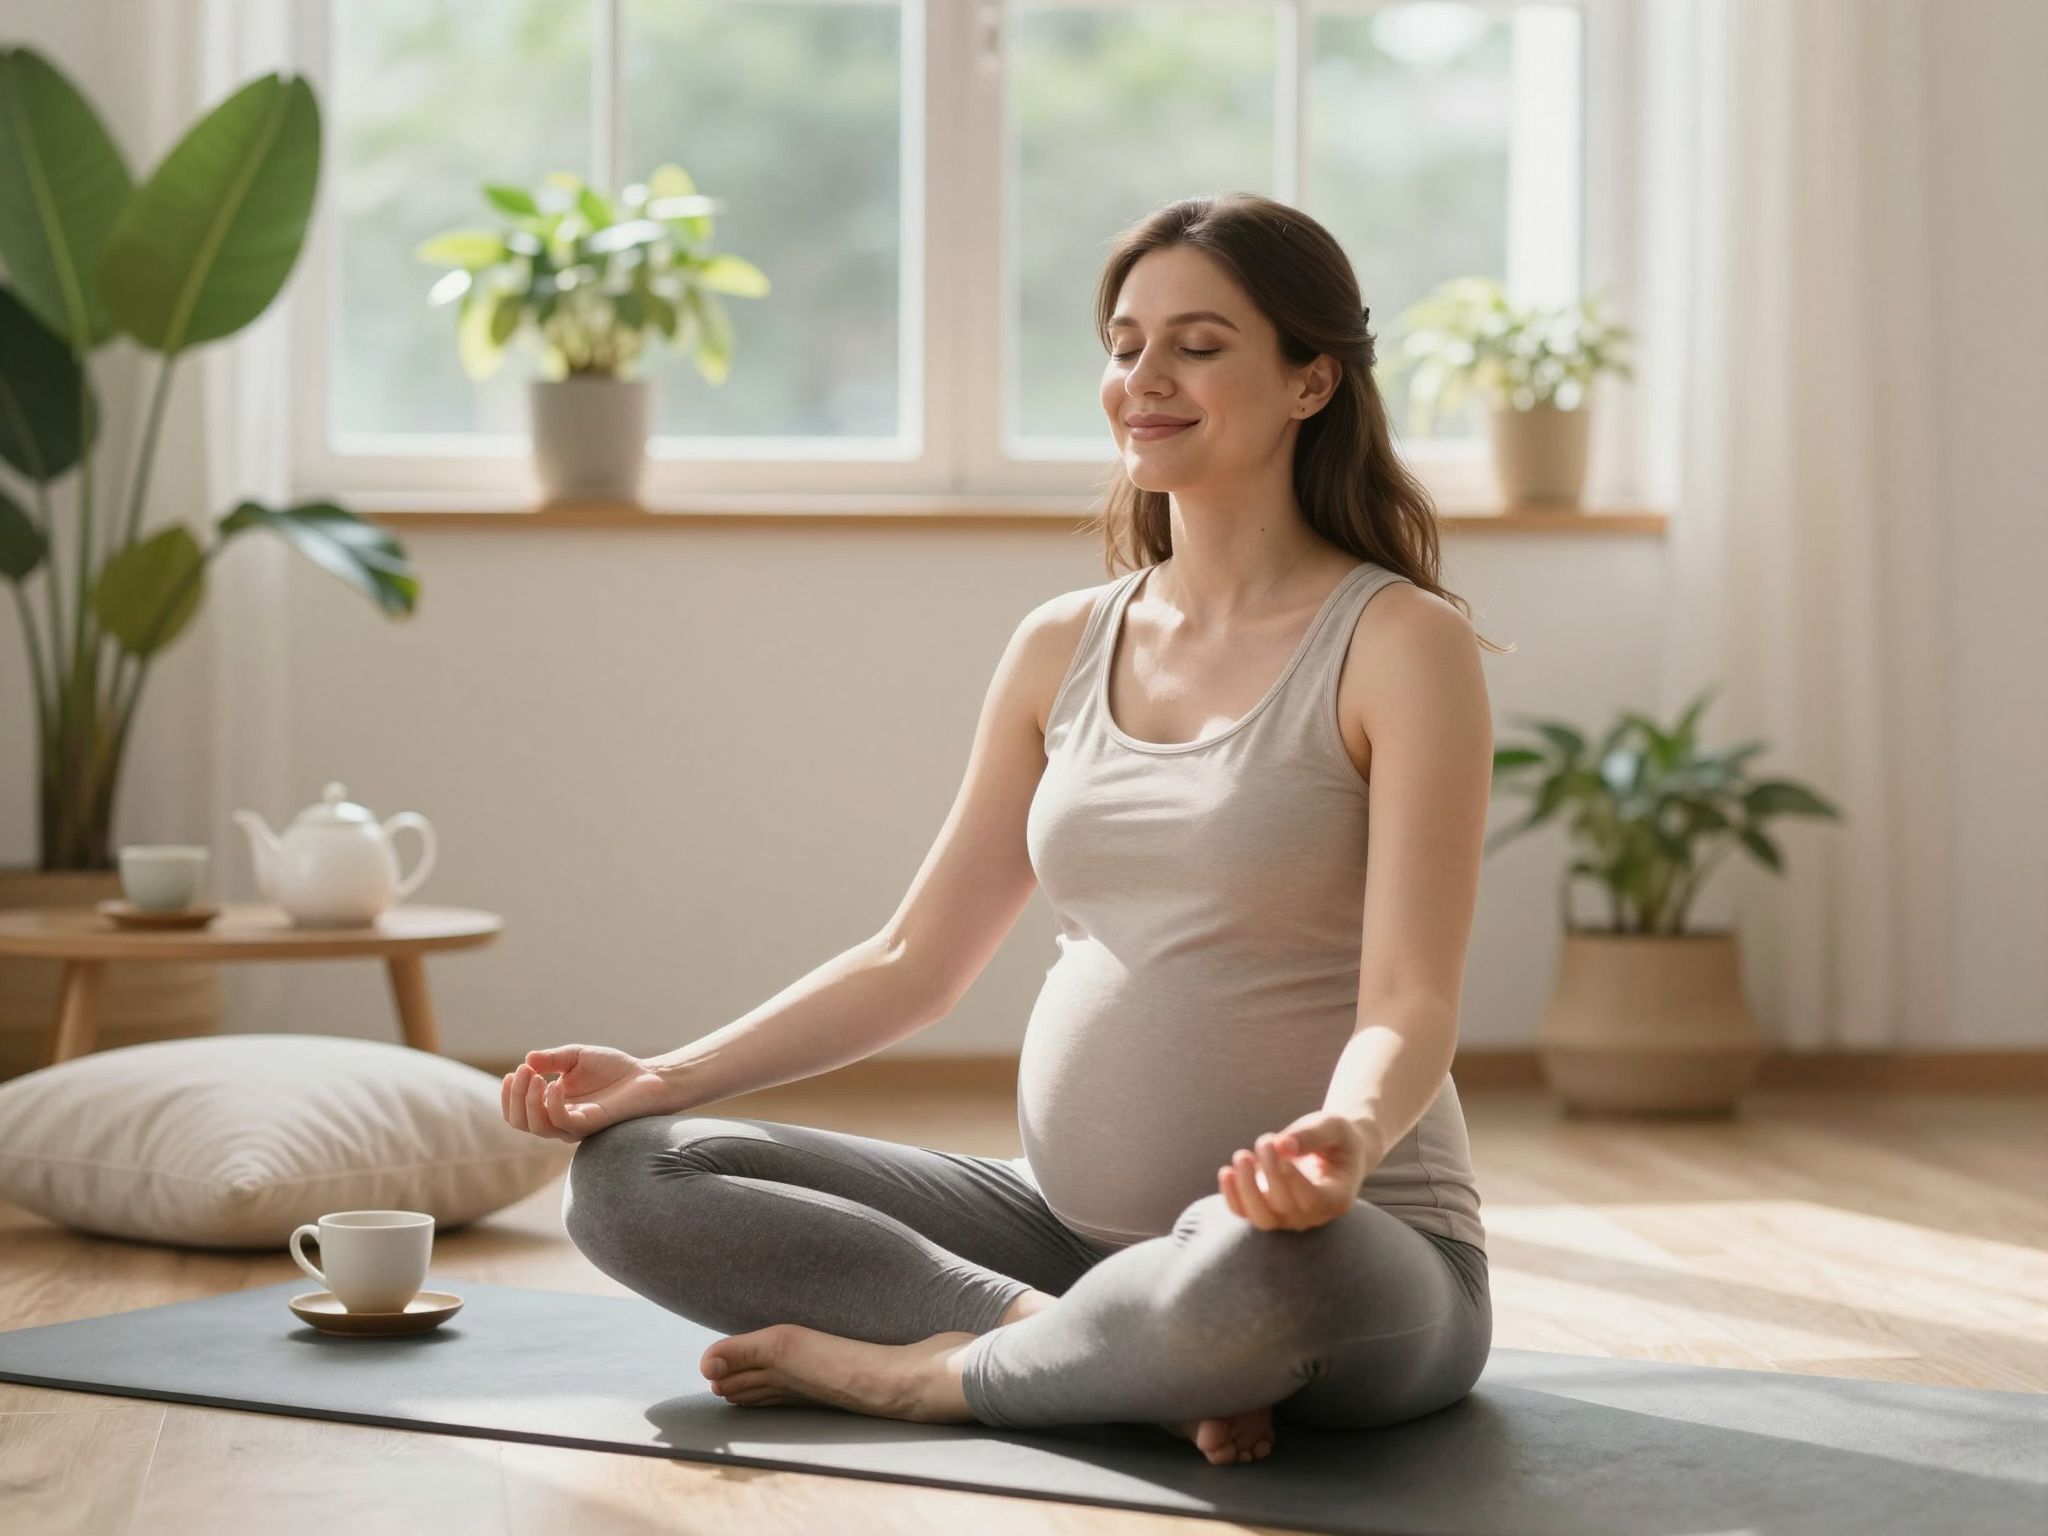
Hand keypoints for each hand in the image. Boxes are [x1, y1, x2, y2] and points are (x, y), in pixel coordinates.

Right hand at [501, 1045, 671, 1142]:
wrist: (648, 1076)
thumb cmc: (614, 1068)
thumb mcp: (576, 1057)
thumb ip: (552, 1059)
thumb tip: (526, 1060)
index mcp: (552, 1106)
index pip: (517, 1112)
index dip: (510, 1095)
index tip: (516, 1071)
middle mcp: (560, 1120)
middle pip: (520, 1122)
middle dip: (515, 1096)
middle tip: (524, 1071)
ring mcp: (574, 1126)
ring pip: (537, 1127)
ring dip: (529, 1100)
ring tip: (536, 1076)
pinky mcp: (590, 1125)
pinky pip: (562, 1122)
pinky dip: (553, 1103)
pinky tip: (557, 1083)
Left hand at [1217, 1110, 1371, 1230]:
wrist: (1330, 1150)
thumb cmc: (1335, 1137)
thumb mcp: (1333, 1127)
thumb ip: (1312, 1135)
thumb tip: (1283, 1146)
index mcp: (1337, 1198)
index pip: (1313, 1200)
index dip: (1292, 1179)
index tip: (1280, 1150)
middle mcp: (1313, 1215)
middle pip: (1285, 1209)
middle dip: (1270, 1174)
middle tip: (1265, 1141)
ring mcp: (1288, 1217)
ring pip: (1262, 1218)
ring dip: (1246, 1189)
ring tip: (1242, 1156)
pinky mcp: (1266, 1209)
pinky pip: (1245, 1213)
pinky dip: (1232, 1196)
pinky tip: (1227, 1171)